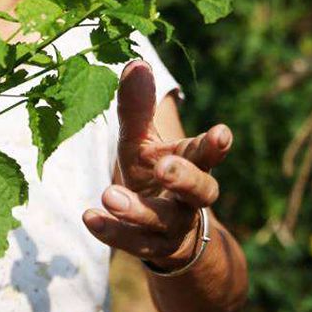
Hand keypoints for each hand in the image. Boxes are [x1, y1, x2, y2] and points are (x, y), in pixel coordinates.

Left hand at [82, 60, 232, 268]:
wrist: (161, 232)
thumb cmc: (151, 173)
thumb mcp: (141, 141)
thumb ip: (138, 107)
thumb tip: (136, 62)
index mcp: (191, 164)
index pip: (207, 154)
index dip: (215, 145)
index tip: (222, 133)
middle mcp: (190, 198)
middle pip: (200, 191)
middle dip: (185, 178)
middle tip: (165, 168)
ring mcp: (173, 228)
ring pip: (164, 222)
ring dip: (138, 210)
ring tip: (109, 194)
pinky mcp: (152, 249)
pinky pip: (134, 244)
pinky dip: (112, 231)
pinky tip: (89, 217)